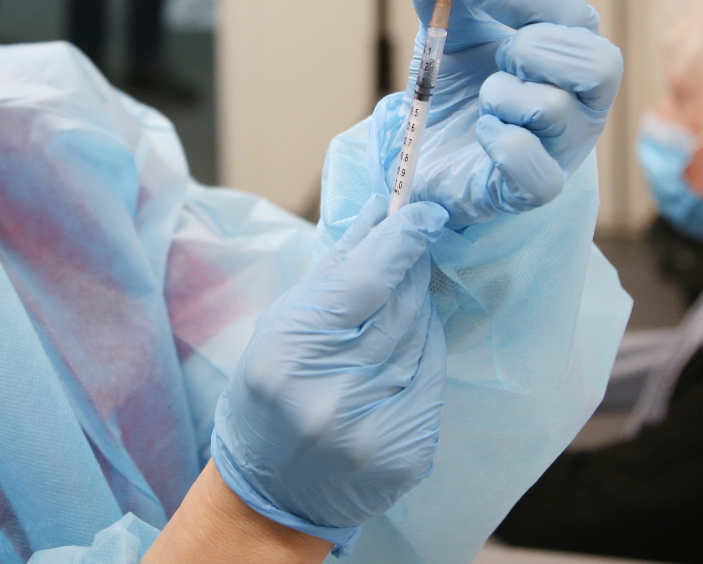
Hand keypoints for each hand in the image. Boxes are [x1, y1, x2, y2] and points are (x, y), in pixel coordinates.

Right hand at [211, 195, 447, 547]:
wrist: (271, 491)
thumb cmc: (270, 394)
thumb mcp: (281, 325)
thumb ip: (333, 270)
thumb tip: (379, 211)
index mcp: (291, 353)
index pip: (365, 280)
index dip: (401, 239)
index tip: (425, 212)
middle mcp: (335, 394)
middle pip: (400, 307)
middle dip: (412, 269)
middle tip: (416, 241)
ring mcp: (375, 429)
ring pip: (421, 340)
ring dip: (419, 311)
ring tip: (401, 300)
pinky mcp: (408, 453)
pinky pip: (432, 379)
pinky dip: (425, 354)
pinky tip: (407, 347)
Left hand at [371, 0, 622, 226]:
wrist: (429, 154)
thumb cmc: (458, 86)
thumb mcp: (447, 30)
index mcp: (570, 49)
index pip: (566, 8)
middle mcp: (583, 99)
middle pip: (600, 63)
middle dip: (533, 49)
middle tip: (497, 57)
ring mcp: (564, 147)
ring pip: (557, 110)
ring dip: (504, 96)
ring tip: (484, 100)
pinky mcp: (535, 189)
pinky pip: (538, 173)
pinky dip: (502, 144)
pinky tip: (482, 133)